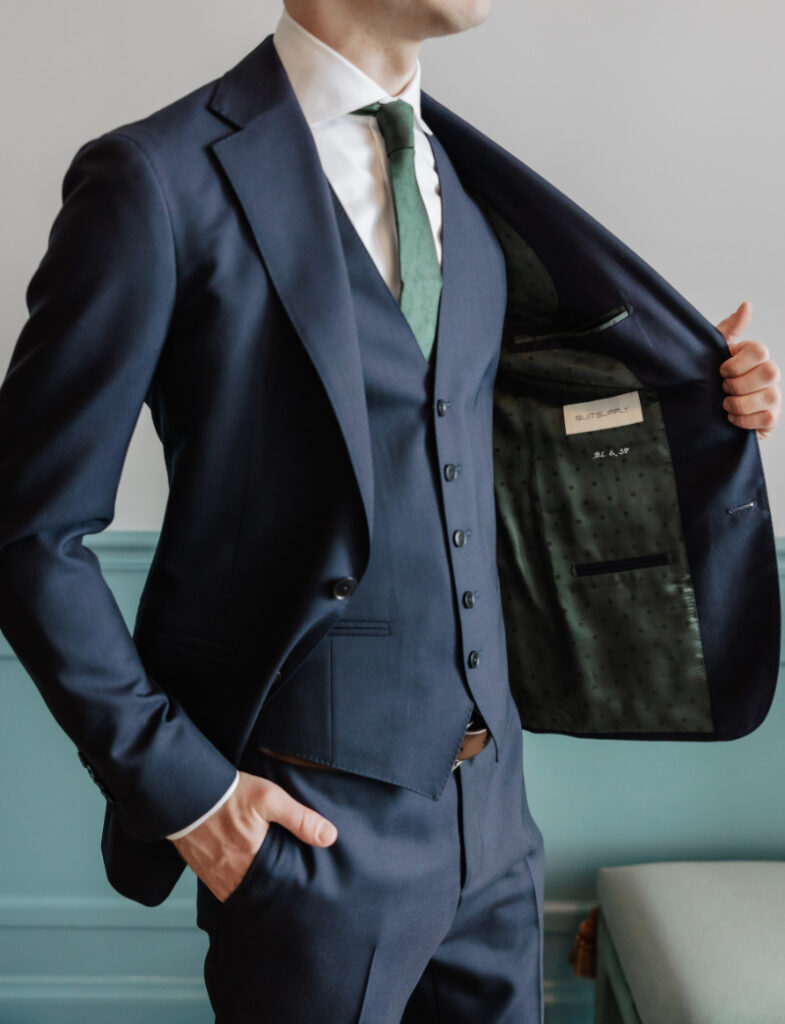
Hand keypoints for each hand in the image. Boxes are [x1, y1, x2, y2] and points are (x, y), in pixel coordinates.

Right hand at [170, 769, 337, 901]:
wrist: (186, 793)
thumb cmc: (228, 794)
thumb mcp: (269, 798)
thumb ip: (300, 818)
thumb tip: (329, 837)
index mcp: (254, 861)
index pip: (282, 887)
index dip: (295, 888)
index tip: (308, 888)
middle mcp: (234, 876)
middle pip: (263, 894)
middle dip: (277, 891)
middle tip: (292, 888)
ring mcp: (217, 879)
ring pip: (245, 894)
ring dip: (258, 890)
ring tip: (273, 883)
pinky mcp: (205, 874)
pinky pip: (226, 890)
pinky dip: (239, 886)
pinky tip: (249, 876)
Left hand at [716, 300, 780, 438]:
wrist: (702, 413)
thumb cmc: (709, 380)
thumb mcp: (712, 354)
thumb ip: (729, 331)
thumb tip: (747, 305)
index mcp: (755, 357)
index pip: (760, 350)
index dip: (738, 363)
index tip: (720, 370)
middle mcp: (768, 375)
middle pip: (770, 372)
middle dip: (740, 383)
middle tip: (723, 388)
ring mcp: (772, 398)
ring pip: (770, 396)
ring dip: (741, 403)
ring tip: (726, 405)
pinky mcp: (770, 419)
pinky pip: (767, 418)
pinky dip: (745, 420)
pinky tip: (732, 418)